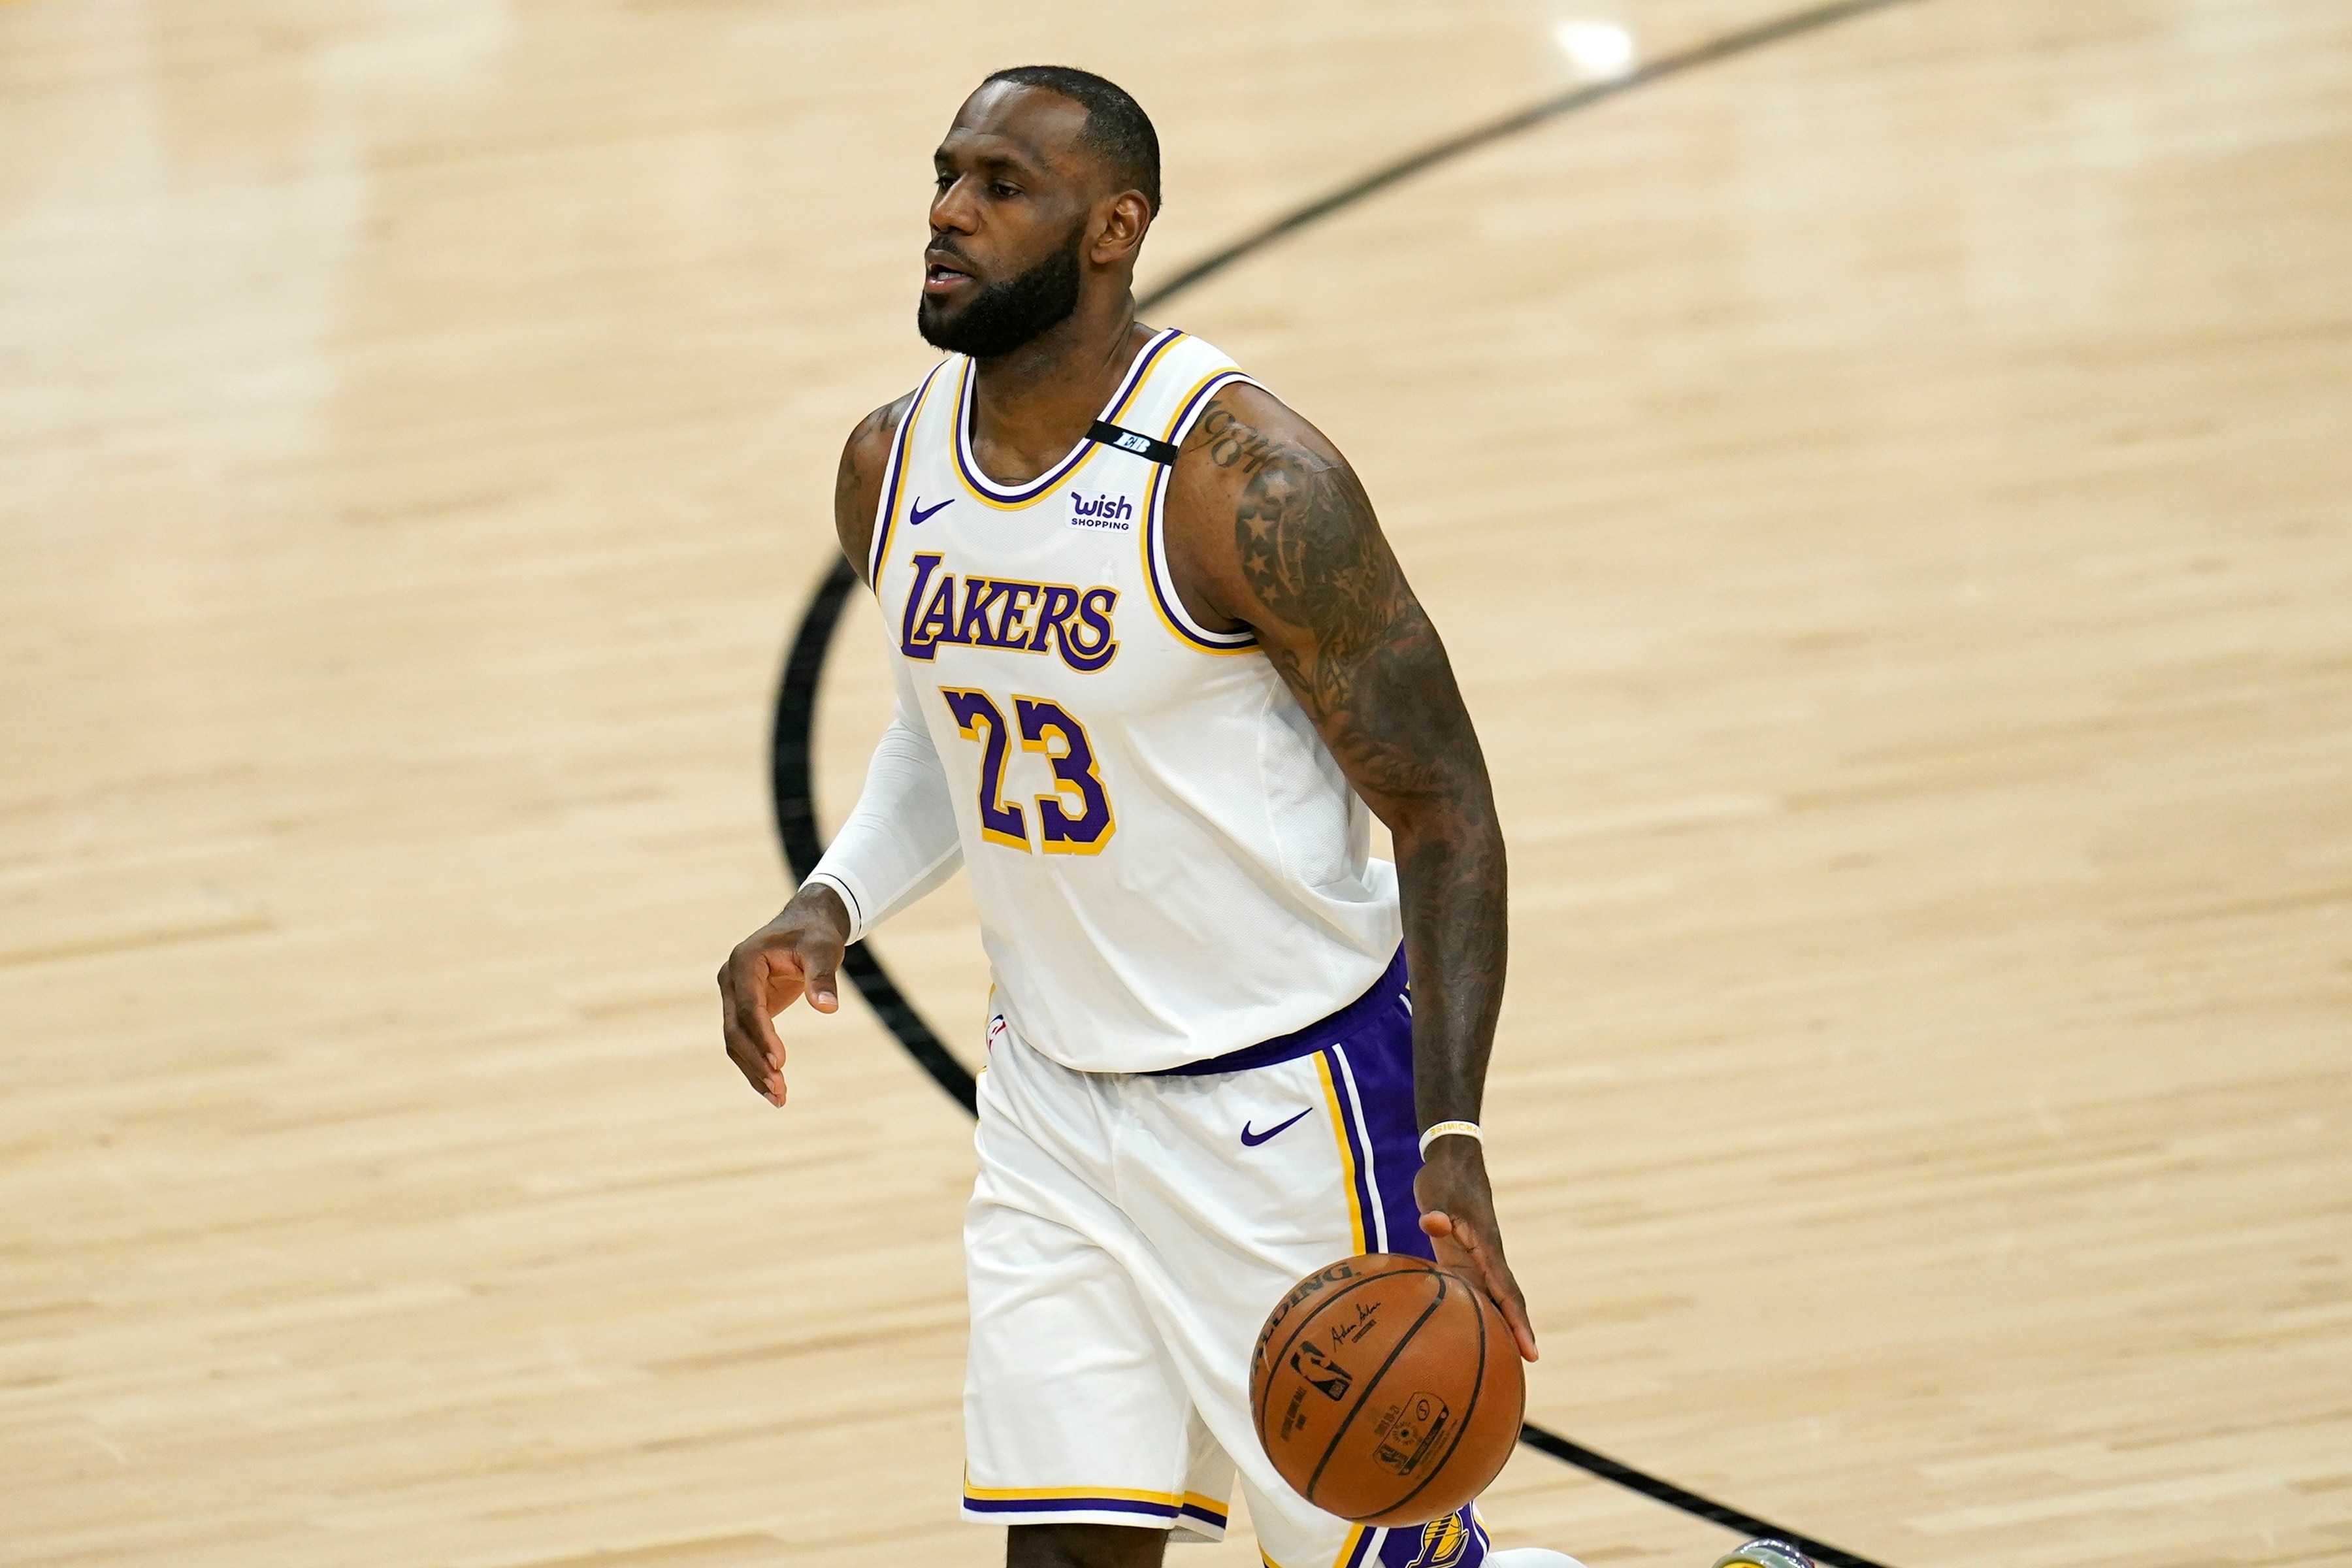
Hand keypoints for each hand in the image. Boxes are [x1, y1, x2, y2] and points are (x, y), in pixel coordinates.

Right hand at [717, 883, 849, 1105]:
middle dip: (756, 1062)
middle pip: (735, 1030)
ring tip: (779, 1098)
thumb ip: (823, 977)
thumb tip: (828, 1008)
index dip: (762, 1036)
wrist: (807, 924)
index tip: (780, 1063)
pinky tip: (774, 1087)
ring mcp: (734, 994)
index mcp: (744, 962)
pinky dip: (757, 1064)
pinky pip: (745, 1040)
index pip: (748, 1007)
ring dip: (754, 1070)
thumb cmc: (815, 934)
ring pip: (735, 1041)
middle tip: (780, 1090)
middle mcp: (731, 979)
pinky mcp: (744, 1007)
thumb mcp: (823, 950)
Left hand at [1415, 1138, 1537, 1361]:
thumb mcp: (1437, 1192)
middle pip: (1506, 1301)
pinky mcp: (1462, 1257)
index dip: (1518, 1321)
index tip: (1531, 1350)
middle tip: (1525, 1366)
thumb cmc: (1445, 1178)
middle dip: (1517, 1331)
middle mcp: (1487, 1259)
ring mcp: (1476, 1259)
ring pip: (1492, 1298)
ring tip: (1500, 1359)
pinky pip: (1472, 1289)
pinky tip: (1465, 1331)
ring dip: (1498, 1324)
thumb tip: (1432, 1225)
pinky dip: (1474, 1310)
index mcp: (1487, 1247)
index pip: (1506, 1291)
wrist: (1453, 1161)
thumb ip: (1435, 1211)